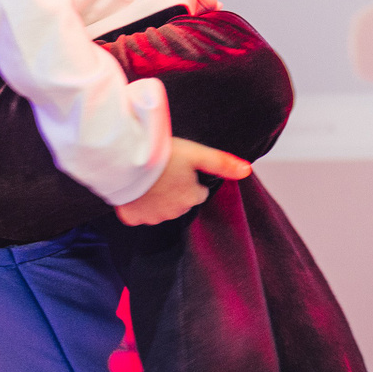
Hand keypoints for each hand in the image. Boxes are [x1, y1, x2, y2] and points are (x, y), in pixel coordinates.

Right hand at [114, 138, 249, 225]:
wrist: (125, 159)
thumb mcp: (196, 153)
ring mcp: (152, 217)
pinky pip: (138, 215)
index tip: (178, 168)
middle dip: (174, 190)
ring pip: (159, 209)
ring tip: (148, 178)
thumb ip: (222, 163)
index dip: (189, 180)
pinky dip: (137, 205)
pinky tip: (134, 190)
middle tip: (163, 171)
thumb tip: (247, 170)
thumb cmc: (162, 154)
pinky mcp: (132, 218)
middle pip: (179, 202)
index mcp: (191, 197)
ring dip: (156, 198)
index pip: (197, 193)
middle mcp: (174, 212)